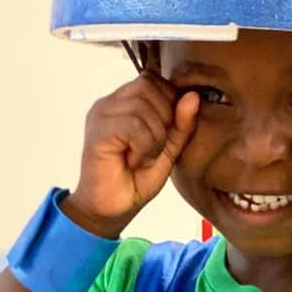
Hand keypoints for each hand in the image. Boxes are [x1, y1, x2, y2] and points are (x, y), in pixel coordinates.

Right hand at [64, 75, 200, 236]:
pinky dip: (144, 146)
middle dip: (163, 119)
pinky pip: (134, 125)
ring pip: (143, 106)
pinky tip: (134, 161)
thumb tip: (193, 96)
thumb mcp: (168, 152)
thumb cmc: (135, 181)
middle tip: (154, 149)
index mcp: (124, 102)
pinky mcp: (98, 131)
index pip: (152, 79)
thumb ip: (181, 125)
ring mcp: (101, 114)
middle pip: (149, 86)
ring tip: (142, 158)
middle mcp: (110, 103)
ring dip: (154, 138)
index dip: (169, 102)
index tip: (164, 135)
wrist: (109, 211)